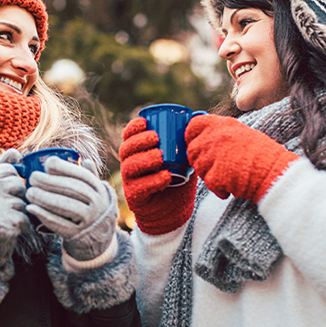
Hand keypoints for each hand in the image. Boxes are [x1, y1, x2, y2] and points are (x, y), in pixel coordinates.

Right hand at [0, 148, 30, 267]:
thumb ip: (1, 167)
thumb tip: (16, 151)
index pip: (9, 170)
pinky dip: (22, 226)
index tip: (0, 194)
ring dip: (18, 213)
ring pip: (23, 203)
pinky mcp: (7, 224)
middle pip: (19, 185)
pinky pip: (26, 219)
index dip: (10, 183)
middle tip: (2, 208)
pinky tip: (8, 229)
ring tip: (3, 219)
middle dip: (16, 197)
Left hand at [25, 158, 116, 260]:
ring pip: (66, 206)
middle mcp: (98, 204)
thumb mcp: (95, 192)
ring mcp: (89, 220)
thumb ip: (90, 176)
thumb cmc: (91, 208)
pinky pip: (59, 224)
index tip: (47, 164)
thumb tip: (85, 160)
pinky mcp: (77, 234)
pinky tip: (31, 208)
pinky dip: (44, 215)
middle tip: (32, 178)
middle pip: (73, 190)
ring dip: (45, 198)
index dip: (65, 168)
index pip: (82, 176)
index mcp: (99, 190)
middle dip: (50, 182)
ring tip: (29, 192)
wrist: (98, 237)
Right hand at [118, 117, 196, 234]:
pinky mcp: (135, 198)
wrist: (175, 210)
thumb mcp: (183, 158)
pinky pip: (139, 188)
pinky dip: (153, 181)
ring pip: (129, 167)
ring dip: (145, 159)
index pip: (128, 136)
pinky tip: (165, 176)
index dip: (133, 127)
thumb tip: (199, 115)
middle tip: (155, 138)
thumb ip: (187, 140)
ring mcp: (130, 182)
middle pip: (126, 150)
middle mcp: (130, 165)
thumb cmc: (178, 179)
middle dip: (138, 141)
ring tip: (160, 156)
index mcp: (138, 152)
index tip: (145, 121)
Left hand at [185, 114, 298, 202]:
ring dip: (210, 175)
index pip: (193, 125)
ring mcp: (213, 156)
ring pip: (198, 168)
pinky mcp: (215, 175)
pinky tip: (232, 186)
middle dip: (200, 160)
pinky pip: (209, 183)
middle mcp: (214, 137)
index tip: (195, 143)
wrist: (274, 172)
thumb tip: (204, 138)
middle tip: (217, 166)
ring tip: (229, 175)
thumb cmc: (263, 154)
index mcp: (222, 124)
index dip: (191, 136)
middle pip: (192, 150)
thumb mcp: (242, 133)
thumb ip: (221, 133)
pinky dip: (219, 189)